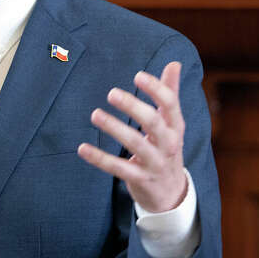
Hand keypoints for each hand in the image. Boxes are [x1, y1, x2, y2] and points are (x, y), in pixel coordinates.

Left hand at [77, 61, 187, 212]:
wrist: (172, 194)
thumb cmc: (167, 148)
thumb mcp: (173, 123)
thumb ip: (170, 93)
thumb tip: (174, 63)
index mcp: (176, 126)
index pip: (170, 104)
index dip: (156, 89)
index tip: (138, 76)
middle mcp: (168, 144)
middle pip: (153, 122)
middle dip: (133, 106)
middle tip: (111, 93)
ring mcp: (155, 163)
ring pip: (135, 144)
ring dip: (114, 128)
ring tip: (95, 114)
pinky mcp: (139, 179)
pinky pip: (118, 168)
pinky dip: (99, 158)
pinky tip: (82, 148)